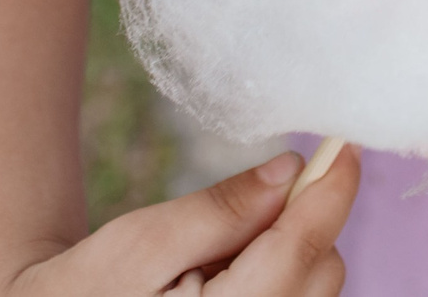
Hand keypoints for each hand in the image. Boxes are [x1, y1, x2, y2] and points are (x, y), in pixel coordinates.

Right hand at [7, 146, 358, 296]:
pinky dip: (278, 279)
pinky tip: (227, 279)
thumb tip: (290, 171)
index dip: (331, 189)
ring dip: (288, 254)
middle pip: (322, 270)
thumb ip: (220, 211)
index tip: (344, 145)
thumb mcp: (141, 243)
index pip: (305, 249)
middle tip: (240, 207)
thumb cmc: (83, 292)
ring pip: (315, 291)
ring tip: (215, 256)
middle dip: (300, 222)